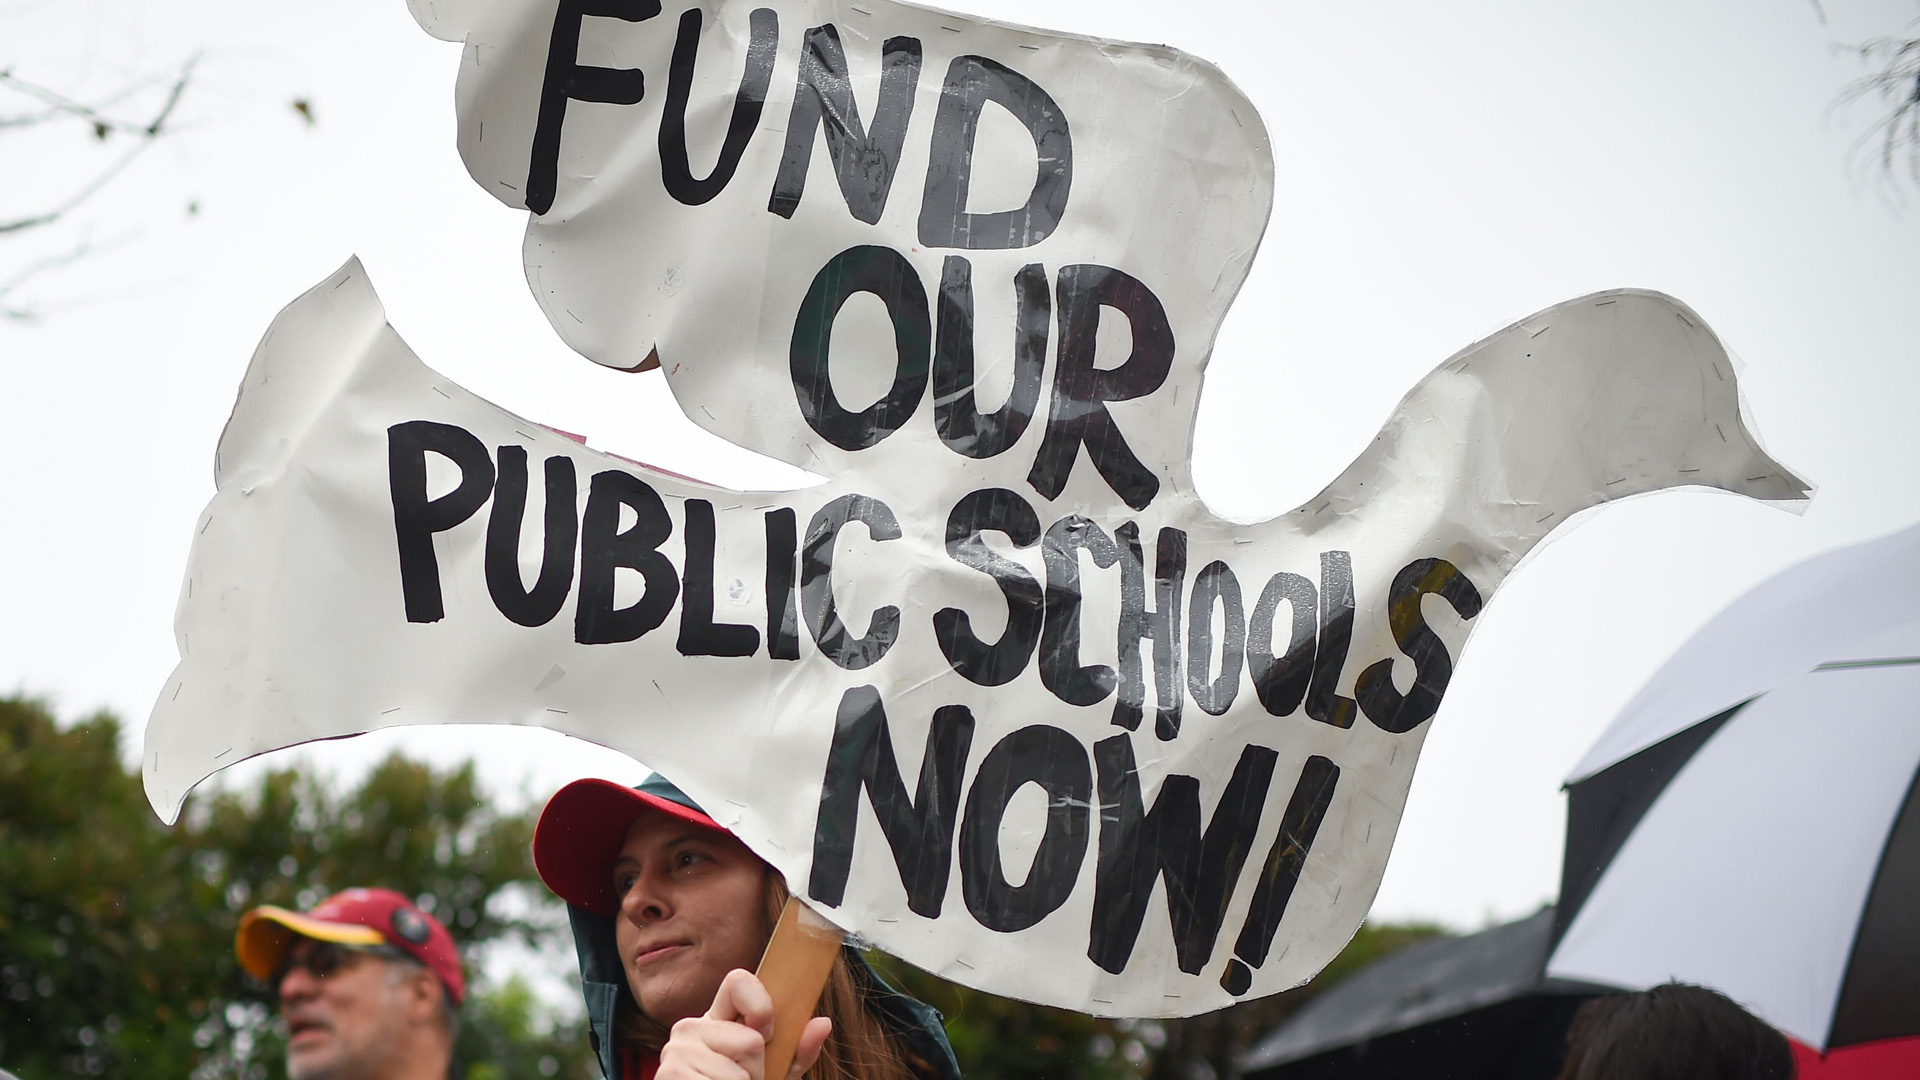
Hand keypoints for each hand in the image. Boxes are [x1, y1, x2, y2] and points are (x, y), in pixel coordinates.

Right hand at [657, 969, 832, 1079]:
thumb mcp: (777, 1072)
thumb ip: (798, 1050)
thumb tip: (823, 1023)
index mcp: (717, 1019)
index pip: (738, 981)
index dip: (760, 1005)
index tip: (766, 1034)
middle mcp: (691, 1027)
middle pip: (750, 1039)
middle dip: (758, 1069)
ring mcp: (677, 1050)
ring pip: (738, 1069)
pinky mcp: (670, 1073)